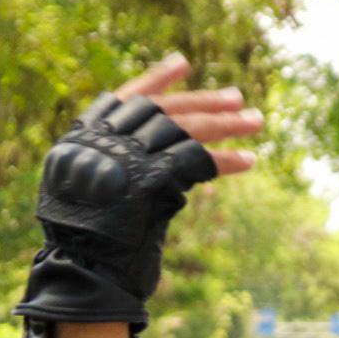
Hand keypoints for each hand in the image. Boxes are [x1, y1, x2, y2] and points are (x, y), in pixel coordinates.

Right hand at [16, 53, 263, 330]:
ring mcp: (126, 157)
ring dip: (225, 124)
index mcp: (83, 139)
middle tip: (239, 99)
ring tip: (257, 122)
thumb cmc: (87, 245)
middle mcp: (103, 140)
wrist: (81, 274)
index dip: (156, 80)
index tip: (183, 63)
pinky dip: (224, 160)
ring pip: (185, 128)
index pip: (123, 96)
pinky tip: (248, 161)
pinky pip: (197, 159)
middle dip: (204, 102)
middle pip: (163, 110)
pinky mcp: (152, 178)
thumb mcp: (94, 196)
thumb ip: (119, 169)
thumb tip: (159, 156)